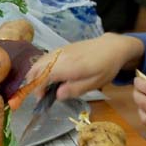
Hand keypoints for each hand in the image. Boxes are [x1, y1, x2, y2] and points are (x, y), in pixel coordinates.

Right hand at [25, 33, 144, 99]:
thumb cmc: (105, 67)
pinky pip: (45, 57)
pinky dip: (41, 67)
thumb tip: (57, 95)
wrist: (111, 47)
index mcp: (68, 66)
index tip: (41, 99)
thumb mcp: (94, 83)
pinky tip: (47, 75)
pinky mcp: (62, 48)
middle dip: (33, 82)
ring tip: (41, 87)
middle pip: (37, 68)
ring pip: (39, 61)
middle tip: (40, 95)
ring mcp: (60, 50)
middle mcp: (61, 56)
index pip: (44, 76)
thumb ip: (75, 89)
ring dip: (35, 74)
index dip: (38, 88)